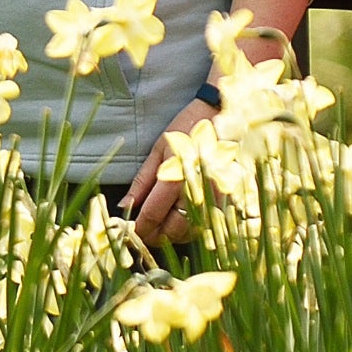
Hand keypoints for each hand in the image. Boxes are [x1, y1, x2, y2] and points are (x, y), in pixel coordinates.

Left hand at [123, 96, 215, 247]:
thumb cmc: (186, 130)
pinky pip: (206, 224)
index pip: (154, 214)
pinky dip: (190, 228)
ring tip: (160, 227)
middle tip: (142, 232)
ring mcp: (215, 197)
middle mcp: (198, 190)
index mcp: (177, 176)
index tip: (130, 230)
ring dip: (173, 235)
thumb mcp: (158, 151)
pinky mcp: (226, 199)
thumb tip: (125, 206)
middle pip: (173, 230)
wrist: (220, 116)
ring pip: (191, 232)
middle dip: (154, 235)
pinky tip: (180, 220)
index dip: (139, 227)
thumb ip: (142, 182)